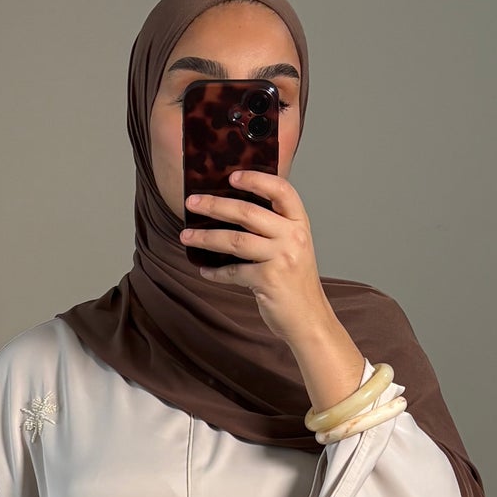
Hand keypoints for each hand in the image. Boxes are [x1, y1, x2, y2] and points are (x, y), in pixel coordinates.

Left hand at [179, 170, 364, 408]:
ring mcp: (282, 258)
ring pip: (235, 240)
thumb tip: (235, 214)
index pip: (281, 190)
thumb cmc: (297, 285)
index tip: (233, 177)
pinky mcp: (269, 280)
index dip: (256, 180)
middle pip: (248, 212)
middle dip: (215, 206)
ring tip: (186, 236)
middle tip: (192, 203)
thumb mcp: (294, 249)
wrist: (310, 320)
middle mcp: (293, 237)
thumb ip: (275, 230)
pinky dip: (216, 272)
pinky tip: (205, 271)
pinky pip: (234, 272)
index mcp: (299, 225)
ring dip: (206, 238)